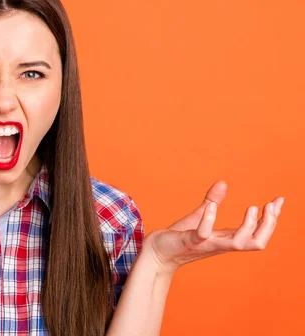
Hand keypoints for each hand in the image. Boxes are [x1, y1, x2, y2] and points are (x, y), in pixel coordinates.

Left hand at [144, 180, 283, 274]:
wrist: (155, 253)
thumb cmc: (178, 237)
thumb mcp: (199, 216)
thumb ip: (212, 201)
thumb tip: (224, 183)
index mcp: (225, 238)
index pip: (257, 233)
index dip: (271, 219)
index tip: (279, 200)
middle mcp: (220, 243)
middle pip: (256, 242)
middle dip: (268, 225)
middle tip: (271, 205)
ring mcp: (205, 244)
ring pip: (237, 243)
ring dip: (249, 226)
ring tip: (253, 207)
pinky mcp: (188, 241)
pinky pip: (202, 234)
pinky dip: (209, 220)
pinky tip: (211, 206)